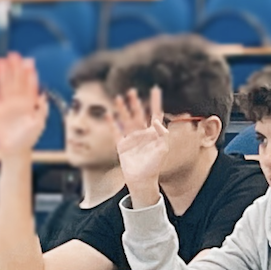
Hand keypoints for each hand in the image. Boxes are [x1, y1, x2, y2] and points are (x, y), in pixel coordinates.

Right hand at [0, 54, 48, 157]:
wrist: (16, 150)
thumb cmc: (28, 138)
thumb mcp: (39, 124)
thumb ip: (41, 111)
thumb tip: (43, 98)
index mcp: (28, 103)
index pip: (29, 85)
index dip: (29, 74)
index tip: (29, 62)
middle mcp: (17, 101)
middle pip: (16, 81)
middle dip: (15, 68)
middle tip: (14, 55)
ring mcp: (5, 105)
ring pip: (3, 86)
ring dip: (2, 74)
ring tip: (0, 62)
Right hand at [107, 88, 172, 202]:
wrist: (141, 179)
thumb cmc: (154, 166)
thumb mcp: (162, 149)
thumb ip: (162, 134)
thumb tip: (156, 120)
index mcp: (154, 133)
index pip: (155, 114)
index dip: (155, 102)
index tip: (155, 89)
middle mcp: (142, 133)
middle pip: (139, 114)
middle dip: (135, 102)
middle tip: (132, 91)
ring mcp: (131, 138)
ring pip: (126, 119)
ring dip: (122, 109)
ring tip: (118, 98)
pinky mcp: (122, 145)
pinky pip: (116, 132)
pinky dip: (112, 123)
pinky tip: (108, 114)